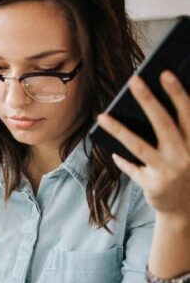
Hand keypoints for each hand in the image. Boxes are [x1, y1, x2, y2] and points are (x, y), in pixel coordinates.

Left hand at [96, 71, 189, 221]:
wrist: (186, 209)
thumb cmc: (186, 171)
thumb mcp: (189, 150)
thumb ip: (180, 132)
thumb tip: (154, 104)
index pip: (187, 113)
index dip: (177, 93)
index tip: (165, 73)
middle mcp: (185, 155)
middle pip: (164, 123)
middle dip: (149, 100)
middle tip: (134, 80)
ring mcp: (169, 171)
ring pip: (139, 145)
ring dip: (119, 130)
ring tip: (102, 116)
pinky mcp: (153, 185)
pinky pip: (132, 168)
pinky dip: (122, 161)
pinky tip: (113, 153)